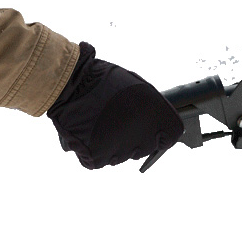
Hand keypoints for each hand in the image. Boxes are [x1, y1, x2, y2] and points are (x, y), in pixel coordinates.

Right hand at [47, 43, 183, 169]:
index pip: (171, 136)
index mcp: (156, 115)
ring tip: (99, 122)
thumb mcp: (136, 87)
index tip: (151, 129)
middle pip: (143, 148)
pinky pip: (99, 159)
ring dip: (111, 144)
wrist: (70, 83)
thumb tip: (161, 124)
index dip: (160, 134)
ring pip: (121, 155)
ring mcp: (121, 149)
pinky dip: (92, 150)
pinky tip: (88, 131)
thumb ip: (152, 108)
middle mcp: (143, 136)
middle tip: (115, 119)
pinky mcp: (99, 157)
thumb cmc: (101, 81)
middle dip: (132, 137)